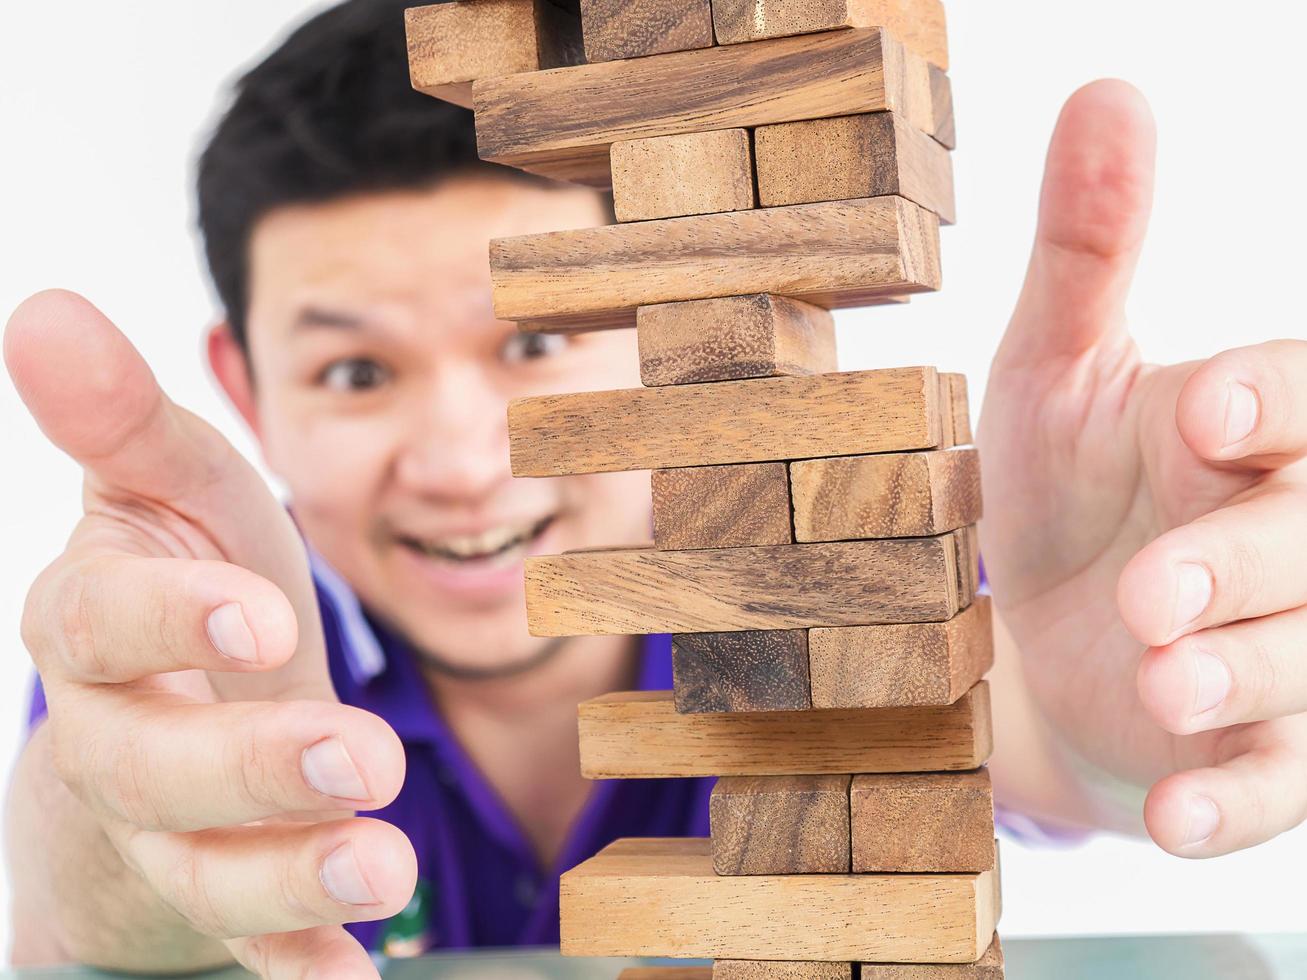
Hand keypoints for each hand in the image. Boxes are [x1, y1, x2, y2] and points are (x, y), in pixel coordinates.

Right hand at [5, 291, 414, 974]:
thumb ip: (124, 420)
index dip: (169, 622)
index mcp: (99, 621)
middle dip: (252, 764)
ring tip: (383, 870)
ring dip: (289, 872)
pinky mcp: (224, 889)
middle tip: (357, 759)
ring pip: (203, 863)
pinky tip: (352, 975)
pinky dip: (297, 958)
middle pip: (153, 764)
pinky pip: (250, 936)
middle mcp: (121, 733)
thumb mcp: (174, 494)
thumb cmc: (191, 588)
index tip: (256, 619)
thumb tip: (43, 309)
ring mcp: (170, 825)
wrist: (180, 711)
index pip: (99, 624)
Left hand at [978, 81, 1306, 856]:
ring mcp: (1290, 648)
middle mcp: (1294, 530)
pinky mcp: (1266, 748)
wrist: (1043, 625)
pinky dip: (1236, 803)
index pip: (1302, 396)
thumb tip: (1106, 91)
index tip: (1208, 407)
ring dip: (1249, 680)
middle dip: (1249, 562)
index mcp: (1248, 425)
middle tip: (1155, 592)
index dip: (1276, 398)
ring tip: (1163, 686)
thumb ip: (1085, 252)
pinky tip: (1177, 817)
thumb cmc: (1060, 486)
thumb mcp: (1049, 372)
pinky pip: (1285, 784)